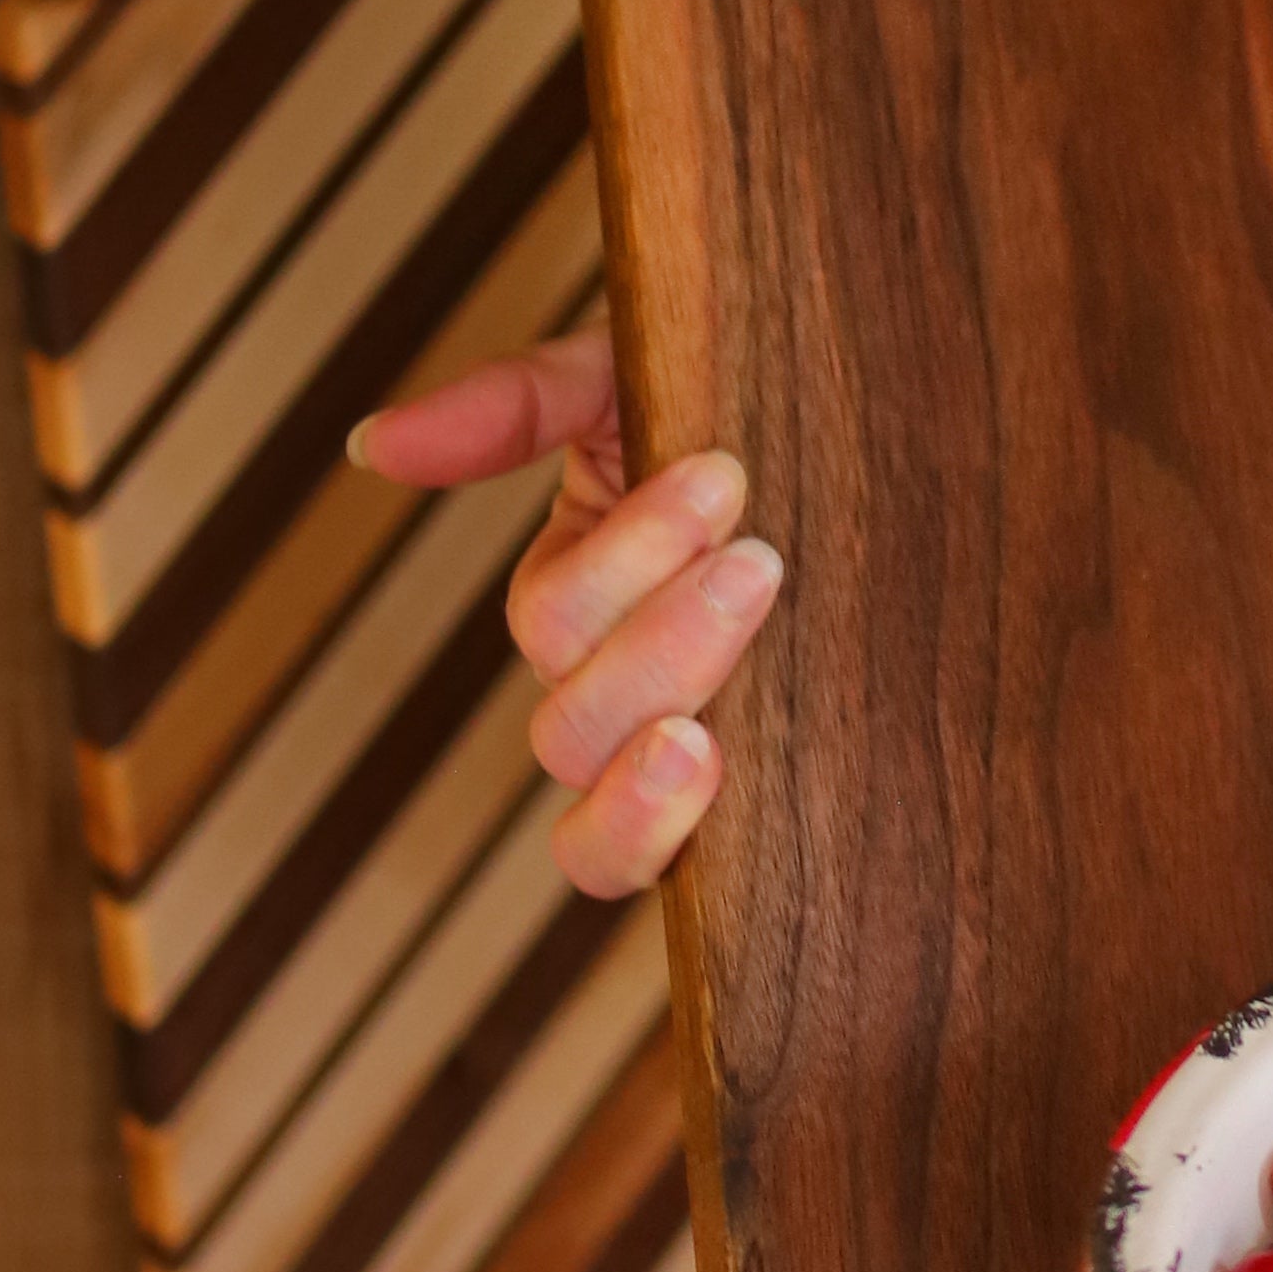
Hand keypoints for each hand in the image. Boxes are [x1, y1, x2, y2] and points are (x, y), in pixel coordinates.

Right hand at [348, 328, 781, 898]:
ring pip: (603, 837)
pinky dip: (676, 843)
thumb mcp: (632, 382)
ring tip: (729, 704)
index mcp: (582, 608)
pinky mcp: (771, 820)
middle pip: (570, 732)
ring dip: (663, 761)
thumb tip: (373, 448)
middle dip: (659, 647)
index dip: (625, 562)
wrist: (900, 454)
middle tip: (758, 561)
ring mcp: (691, 770)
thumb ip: (515, 406)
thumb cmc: (751, 421)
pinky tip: (723, 787)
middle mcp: (618, 700)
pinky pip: (695, 888)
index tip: (724, 476)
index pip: (555, 623)